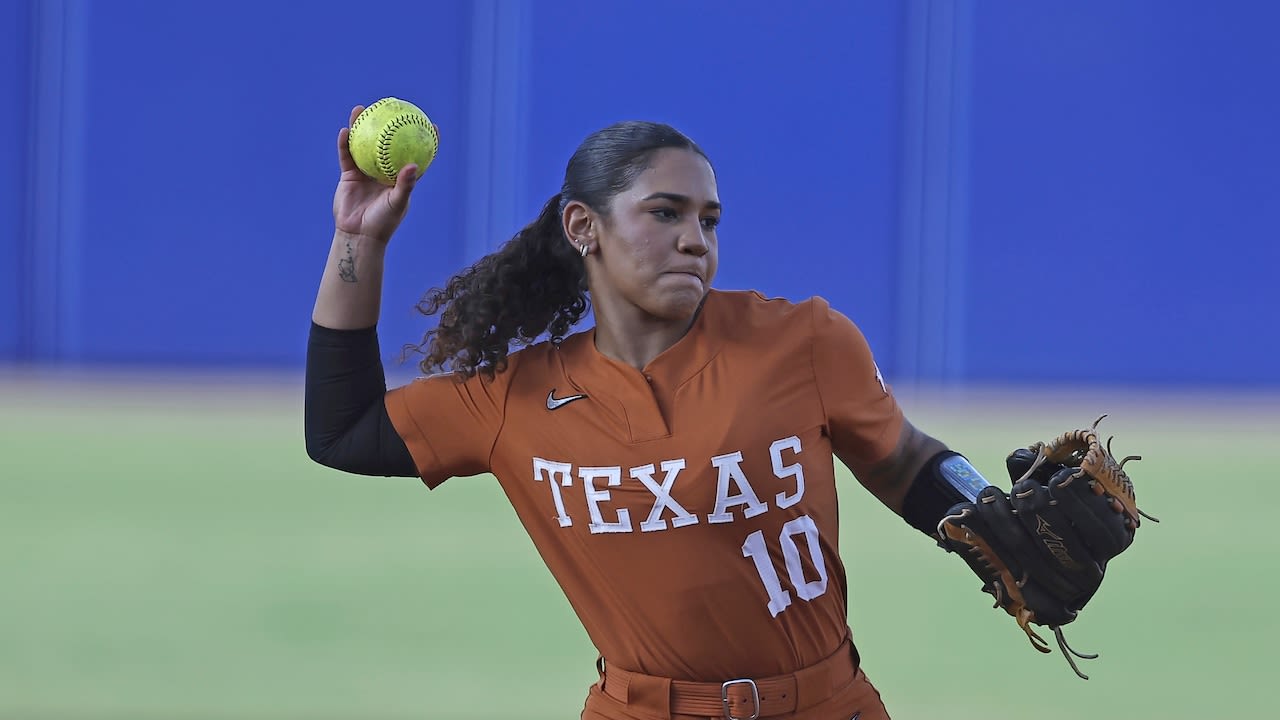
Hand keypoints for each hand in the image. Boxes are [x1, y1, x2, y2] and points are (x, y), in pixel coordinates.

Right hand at [331, 105, 429, 243]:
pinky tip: (346, 130)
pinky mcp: (349, 175)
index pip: (414, 154)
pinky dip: (345, 143)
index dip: (423, 139)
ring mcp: (366, 172)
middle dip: (387, 124)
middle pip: (386, 142)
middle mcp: (383, 171)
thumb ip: (405, 185)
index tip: (430, 123)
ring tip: (361, 109)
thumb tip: (414, 165)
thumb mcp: (398, 203)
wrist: (358, 234)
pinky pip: (346, 155)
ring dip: (362, 126)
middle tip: (389, 106)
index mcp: (400, 177)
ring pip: (364, 144)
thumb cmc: (383, 222)